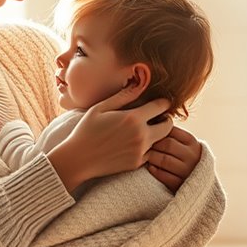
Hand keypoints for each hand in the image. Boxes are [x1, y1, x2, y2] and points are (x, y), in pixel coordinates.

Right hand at [47, 84, 171, 191]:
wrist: (78, 159)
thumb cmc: (86, 130)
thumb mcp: (101, 108)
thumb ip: (123, 96)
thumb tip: (139, 83)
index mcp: (133, 118)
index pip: (161, 106)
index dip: (163, 102)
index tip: (160, 102)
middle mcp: (141, 135)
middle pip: (168, 126)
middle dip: (166, 119)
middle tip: (158, 117)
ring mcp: (140, 151)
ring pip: (161, 141)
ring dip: (157, 134)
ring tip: (147, 130)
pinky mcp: (137, 163)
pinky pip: (151, 154)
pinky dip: (148, 148)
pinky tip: (136, 144)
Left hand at [146, 126, 201, 192]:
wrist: (197, 183)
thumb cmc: (183, 158)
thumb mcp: (184, 145)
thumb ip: (171, 135)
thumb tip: (151, 119)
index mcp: (192, 142)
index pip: (172, 130)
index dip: (157, 130)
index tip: (146, 130)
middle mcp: (192, 155)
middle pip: (167, 144)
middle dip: (152, 144)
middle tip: (140, 143)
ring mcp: (187, 170)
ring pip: (164, 160)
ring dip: (151, 157)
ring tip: (144, 155)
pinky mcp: (180, 184)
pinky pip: (163, 176)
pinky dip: (154, 171)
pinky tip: (150, 167)